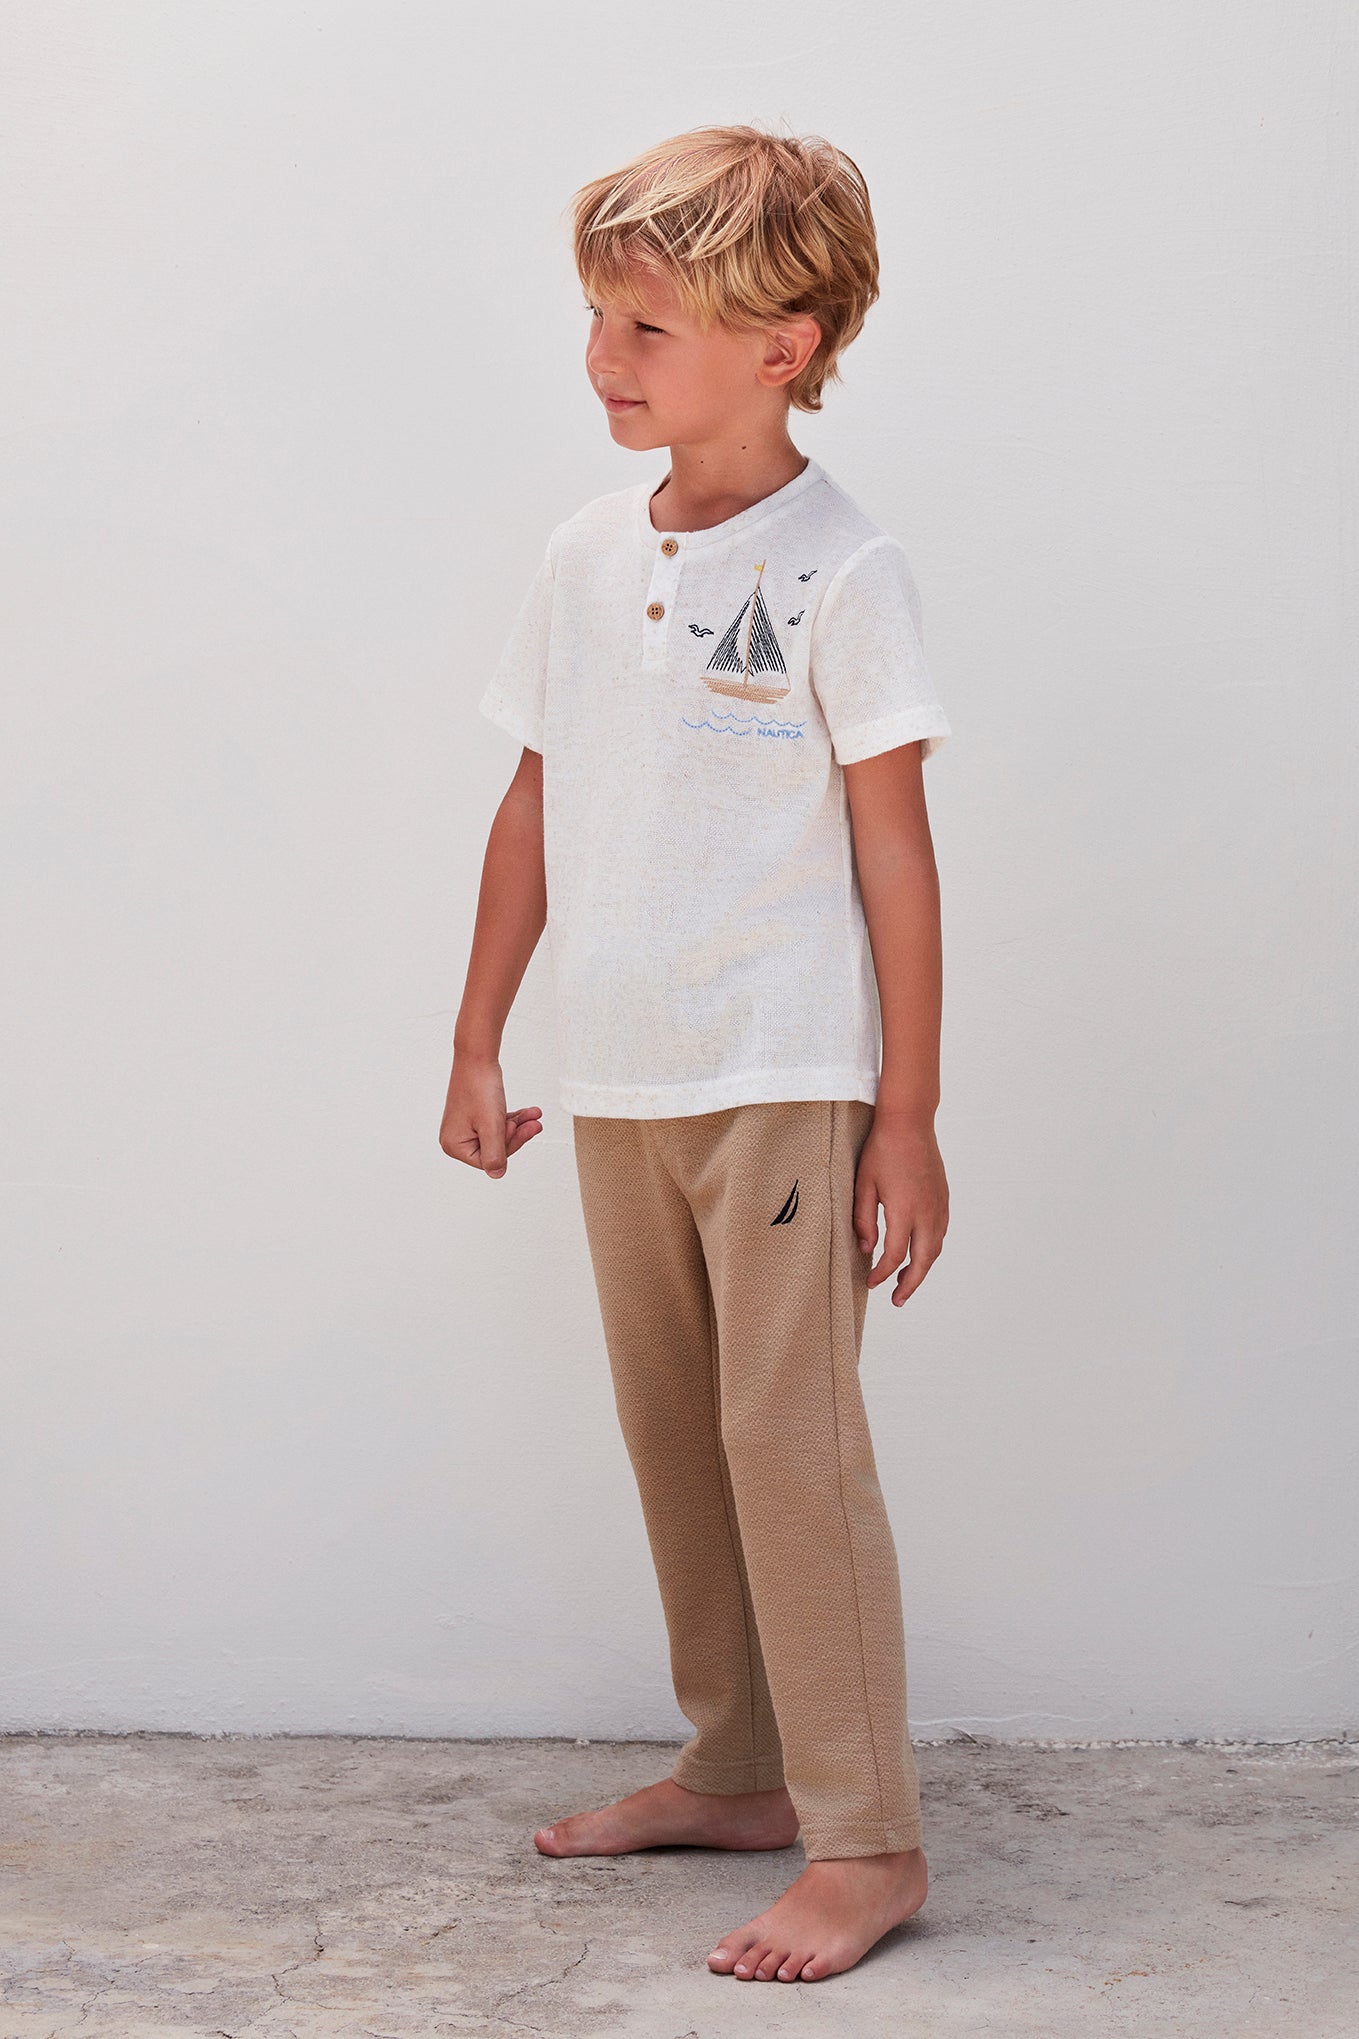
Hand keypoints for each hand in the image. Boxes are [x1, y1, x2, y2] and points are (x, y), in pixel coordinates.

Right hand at [439, 1050, 542, 1178]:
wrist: (477, 1057)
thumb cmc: (480, 1088)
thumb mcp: (491, 1126)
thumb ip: (495, 1154)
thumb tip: (497, 1174)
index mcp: (454, 1146)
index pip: (489, 1160)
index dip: (508, 1146)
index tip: (517, 1127)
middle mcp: (456, 1140)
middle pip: (495, 1148)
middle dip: (517, 1134)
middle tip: (536, 1123)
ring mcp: (465, 1128)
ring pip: (499, 1135)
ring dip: (519, 1125)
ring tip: (535, 1116)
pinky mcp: (474, 1117)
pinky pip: (496, 1124)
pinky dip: (512, 1118)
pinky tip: (529, 1113)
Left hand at [853, 1109, 947, 1305]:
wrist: (910, 1122)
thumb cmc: (882, 1149)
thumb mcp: (863, 1184)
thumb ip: (863, 1220)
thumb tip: (865, 1248)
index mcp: (905, 1211)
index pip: (895, 1256)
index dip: (882, 1274)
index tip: (870, 1283)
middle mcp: (927, 1212)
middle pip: (923, 1260)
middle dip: (910, 1284)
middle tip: (897, 1300)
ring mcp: (939, 1205)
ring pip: (936, 1248)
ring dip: (922, 1268)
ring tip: (907, 1281)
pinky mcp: (943, 1197)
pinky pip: (940, 1232)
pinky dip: (931, 1248)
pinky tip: (920, 1251)